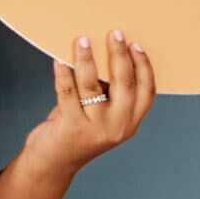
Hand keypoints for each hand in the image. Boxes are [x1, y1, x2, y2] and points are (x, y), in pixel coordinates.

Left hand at [22, 30, 155, 177]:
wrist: (52, 165)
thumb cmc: (76, 134)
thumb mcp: (102, 118)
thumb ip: (109, 96)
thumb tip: (106, 56)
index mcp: (130, 122)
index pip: (147, 91)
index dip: (144, 66)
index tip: (136, 44)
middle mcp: (117, 125)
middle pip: (125, 83)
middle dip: (120, 55)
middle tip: (114, 33)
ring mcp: (95, 127)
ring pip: (93, 84)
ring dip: (87, 58)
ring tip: (83, 40)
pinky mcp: (70, 126)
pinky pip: (67, 92)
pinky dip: (63, 73)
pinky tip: (58, 60)